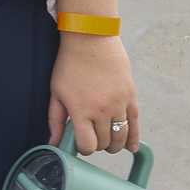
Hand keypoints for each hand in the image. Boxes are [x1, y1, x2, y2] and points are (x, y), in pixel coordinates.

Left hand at [50, 33, 138, 154]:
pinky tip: (131, 148)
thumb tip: (53, 142)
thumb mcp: (56, 92)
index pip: (87, 145)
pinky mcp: (131, 98)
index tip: (80, 143)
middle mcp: (101, 111)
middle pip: (104, 143)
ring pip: (120, 137)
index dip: (83, 149)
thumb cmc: (70, 65)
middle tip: (92, 138)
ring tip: (107, 143)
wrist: (91, 40)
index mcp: (80, 110)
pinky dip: (133, 139)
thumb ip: (55, 120)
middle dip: (97, 145)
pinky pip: (135, 125)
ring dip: (114, 144)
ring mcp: (119, 105)